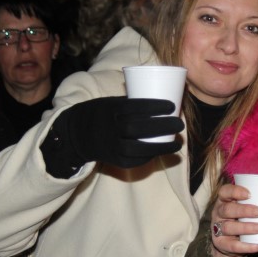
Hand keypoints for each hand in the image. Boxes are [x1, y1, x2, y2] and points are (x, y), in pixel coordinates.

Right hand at [42, 96, 184, 176]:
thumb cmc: (104, 114)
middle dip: (161, 126)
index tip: (172, 106)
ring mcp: (110, 146)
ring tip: (177, 143)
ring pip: (136, 148)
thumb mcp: (112, 102)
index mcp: (110, 109)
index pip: (133, 106)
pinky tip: (161, 152)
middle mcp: (109, 128)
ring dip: (160, 147)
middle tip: (179, 124)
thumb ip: (132, 103)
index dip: (153, 106)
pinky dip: (149, 157)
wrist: (78, 134)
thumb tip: (163, 96)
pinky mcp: (113, 160)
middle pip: (137, 128)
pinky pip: (133, 161)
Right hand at [210, 183, 257, 256]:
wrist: (230, 245)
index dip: (234, 191)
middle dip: (243, 210)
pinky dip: (248, 246)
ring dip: (245, 227)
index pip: (224, 192)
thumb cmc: (243, 221)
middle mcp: (218, 213)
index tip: (249, 194)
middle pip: (227, 209)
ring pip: (228, 227)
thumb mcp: (253, 213)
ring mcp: (217, 229)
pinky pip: (233, 246)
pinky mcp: (221, 244)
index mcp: (225, 201)